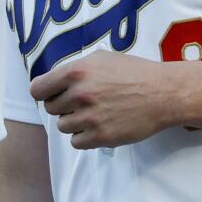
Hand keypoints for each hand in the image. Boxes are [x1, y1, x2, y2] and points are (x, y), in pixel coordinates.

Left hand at [30, 51, 181, 148]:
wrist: (164, 93)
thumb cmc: (134, 73)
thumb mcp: (101, 59)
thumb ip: (74, 69)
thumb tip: (52, 82)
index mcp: (76, 72)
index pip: (38, 89)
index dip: (44, 92)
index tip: (52, 94)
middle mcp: (79, 94)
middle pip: (50, 108)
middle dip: (63, 106)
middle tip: (83, 102)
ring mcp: (90, 117)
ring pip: (62, 126)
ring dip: (74, 121)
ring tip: (95, 113)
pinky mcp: (101, 137)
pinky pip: (76, 142)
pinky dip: (84, 136)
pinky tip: (99, 126)